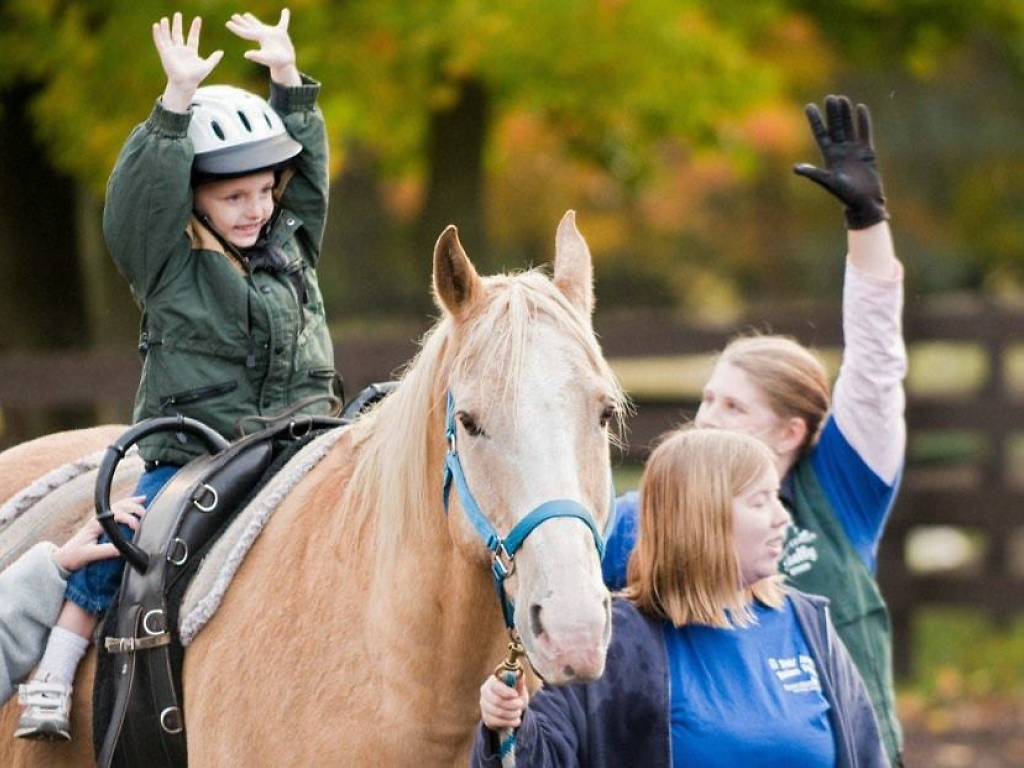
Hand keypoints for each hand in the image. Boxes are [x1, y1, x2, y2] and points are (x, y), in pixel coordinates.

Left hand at [54, 496, 146, 571]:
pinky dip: (127, 505)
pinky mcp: (101, 524)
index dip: (130, 519)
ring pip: (118, 505)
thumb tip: (124, 549)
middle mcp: (98, 519)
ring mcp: (99, 520)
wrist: (62, 559)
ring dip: (131, 502)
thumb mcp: (89, 555)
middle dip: (134, 507)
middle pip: (119, 506)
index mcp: (96, 524)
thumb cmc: (74, 556)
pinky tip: (133, 503)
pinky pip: (116, 510)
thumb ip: (107, 551)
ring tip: (143, 500)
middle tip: (146, 514)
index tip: (138, 527)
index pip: (117, 514)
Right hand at [152, 13, 223, 111]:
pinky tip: (156, 26)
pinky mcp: (165, 54)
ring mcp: (172, 51)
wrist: (185, 84)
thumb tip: (222, 51)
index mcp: (191, 52)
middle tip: (178, 14)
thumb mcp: (207, 66)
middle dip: (178, 24)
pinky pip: (160, 42)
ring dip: (167, 28)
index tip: (198, 19)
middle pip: (178, 34)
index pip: (193, 37)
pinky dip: (158, 34)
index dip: (195, 28)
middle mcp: (181, 50)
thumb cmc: (196, 77)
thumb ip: (214, 59)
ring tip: (166, 19)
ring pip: (168, 36)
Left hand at [226, 9, 300, 86]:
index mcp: (259, 38)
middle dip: (241, 22)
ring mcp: (272, 34)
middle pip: (249, 27)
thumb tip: (246, 54)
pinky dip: (285, 17)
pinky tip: (286, 10)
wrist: (286, 65)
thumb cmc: (276, 62)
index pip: (245, 32)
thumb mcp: (266, 58)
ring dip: (252, 19)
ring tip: (246, 15)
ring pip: (259, 24)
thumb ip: (257, 56)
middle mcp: (263, 35)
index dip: (236, 27)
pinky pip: (283, 23)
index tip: (228, 23)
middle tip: (233, 16)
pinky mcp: (281, 35)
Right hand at [480, 674, 528, 730]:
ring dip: (512, 714)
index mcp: (492, 681)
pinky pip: (497, 722)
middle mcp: (485, 692)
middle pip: (496, 700)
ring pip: (498, 712)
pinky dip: (509, 722)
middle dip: (511, 704)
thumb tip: (520, 675)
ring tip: (519, 712)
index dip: (506, 691)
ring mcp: (484, 705)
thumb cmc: (515, 696)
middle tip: (520, 704)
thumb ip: (519, 682)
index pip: (495, 686)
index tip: (516, 694)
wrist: (511, 711)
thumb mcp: (519, 688)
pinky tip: (516, 720)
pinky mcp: (485, 717)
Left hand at [794, 94, 888, 229]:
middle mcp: (840, 151)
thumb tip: (796, 168)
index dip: (815, 121)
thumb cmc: (844, 195)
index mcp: (829, 157)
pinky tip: (860, 108)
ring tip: (842, 99)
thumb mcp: (828, 182)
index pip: (821, 134)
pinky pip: (864, 133)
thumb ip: (814, 173)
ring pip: (849, 127)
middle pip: (835, 127)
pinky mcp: (867, 152)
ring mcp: (853, 150)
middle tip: (830, 97)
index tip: (809, 106)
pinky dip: (863, 121)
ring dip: (845, 114)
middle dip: (832, 113)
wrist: (864, 202)